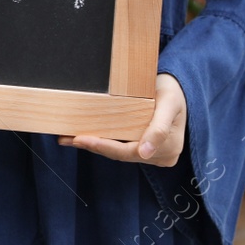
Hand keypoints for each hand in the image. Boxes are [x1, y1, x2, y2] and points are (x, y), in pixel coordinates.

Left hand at [57, 73, 186, 166]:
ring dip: (94, 145)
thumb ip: (158, 129)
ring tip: (68, 138)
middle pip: (120, 154)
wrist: (179, 88)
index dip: (103, 147)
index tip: (81, 139)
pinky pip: (121, 147)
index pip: (128, 152)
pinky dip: (103, 142)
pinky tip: (84, 137)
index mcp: (168, 148)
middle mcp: (161, 156)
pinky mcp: (144, 148)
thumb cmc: (173, 91)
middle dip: (93, 146)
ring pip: (119, 152)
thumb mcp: (168, 104)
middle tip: (66, 139)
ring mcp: (152, 154)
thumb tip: (145, 153)